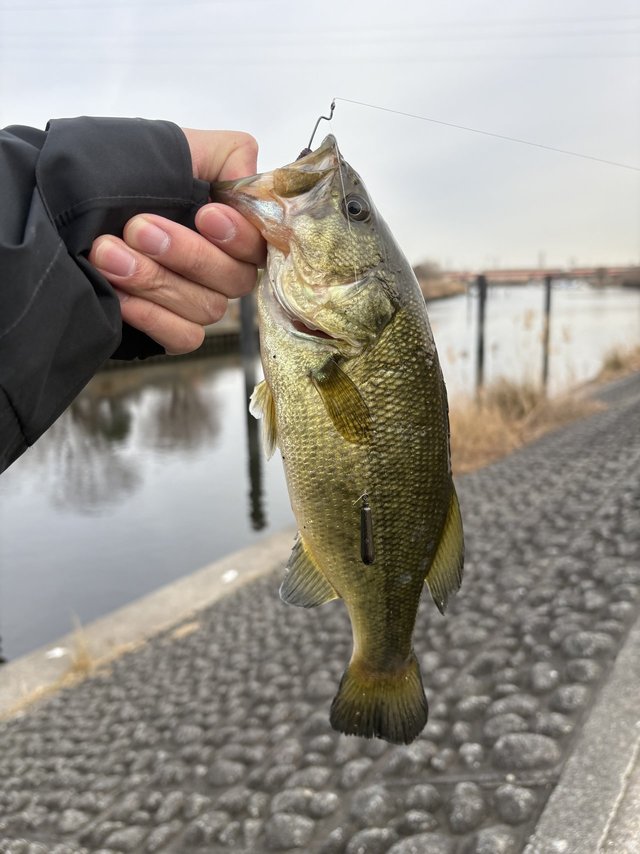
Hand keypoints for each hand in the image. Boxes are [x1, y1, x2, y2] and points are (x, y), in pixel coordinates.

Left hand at [88, 129, 265, 354]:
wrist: (57, 207)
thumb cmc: (115, 173)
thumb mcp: (173, 148)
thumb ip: (228, 155)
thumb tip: (254, 181)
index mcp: (229, 226)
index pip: (259, 243)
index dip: (239, 235)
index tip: (205, 214)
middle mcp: (220, 267)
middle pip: (234, 279)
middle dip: (185, 253)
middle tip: (138, 228)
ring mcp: (196, 300)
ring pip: (205, 307)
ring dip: (154, 279)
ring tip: (107, 253)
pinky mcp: (172, 330)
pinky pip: (184, 336)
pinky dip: (154, 317)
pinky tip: (120, 296)